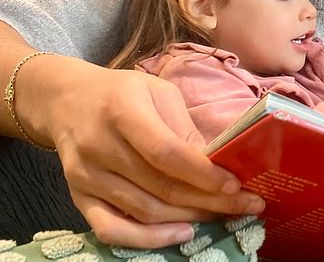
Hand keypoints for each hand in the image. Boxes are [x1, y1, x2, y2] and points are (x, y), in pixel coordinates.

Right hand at [19, 55, 264, 247]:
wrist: (67, 101)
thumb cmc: (123, 93)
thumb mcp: (158, 93)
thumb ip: (185, 128)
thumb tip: (220, 163)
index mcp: (123, 112)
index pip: (166, 152)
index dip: (203, 173)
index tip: (236, 184)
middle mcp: (100, 147)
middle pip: (160, 186)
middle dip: (210, 201)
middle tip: (246, 205)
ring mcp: (85, 176)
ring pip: (144, 211)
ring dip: (190, 218)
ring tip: (223, 214)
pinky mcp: (78, 197)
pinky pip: (111, 230)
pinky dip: (148, 239)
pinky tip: (182, 233)